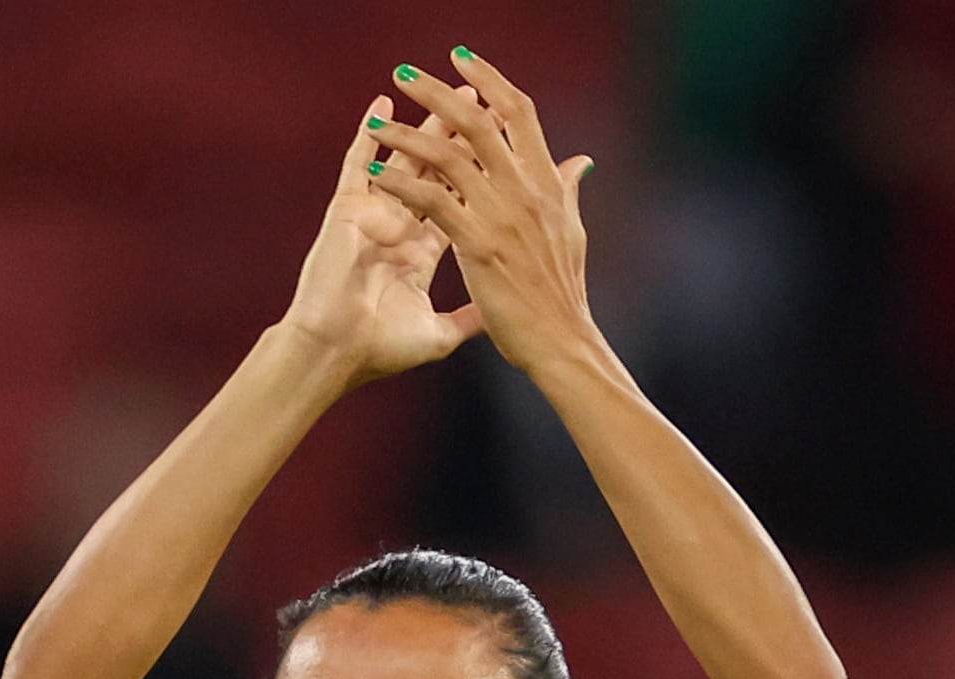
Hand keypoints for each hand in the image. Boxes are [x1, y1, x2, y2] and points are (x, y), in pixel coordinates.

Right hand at [278, 97, 484, 386]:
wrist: (335, 354)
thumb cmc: (380, 349)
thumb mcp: (439, 334)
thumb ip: (469, 317)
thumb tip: (498, 316)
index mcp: (421, 252)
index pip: (458, 204)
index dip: (481, 176)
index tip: (506, 150)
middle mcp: (400, 226)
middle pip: (438, 172)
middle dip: (463, 138)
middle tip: (487, 105)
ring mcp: (374, 214)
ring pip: (406, 159)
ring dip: (428, 126)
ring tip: (451, 94)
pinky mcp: (347, 211)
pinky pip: (358, 163)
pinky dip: (369, 134)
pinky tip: (383, 106)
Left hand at [371, 50, 596, 377]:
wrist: (564, 343)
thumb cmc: (564, 295)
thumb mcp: (572, 233)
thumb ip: (567, 192)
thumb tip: (579, 161)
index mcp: (547, 185)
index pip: (520, 115)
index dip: (491, 81)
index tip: (463, 60)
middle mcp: (527, 192)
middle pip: (479, 121)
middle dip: (438, 92)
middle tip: (406, 73)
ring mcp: (503, 217)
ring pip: (449, 156)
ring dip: (407, 135)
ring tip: (377, 124)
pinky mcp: (480, 245)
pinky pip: (433, 201)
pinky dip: (402, 184)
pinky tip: (376, 174)